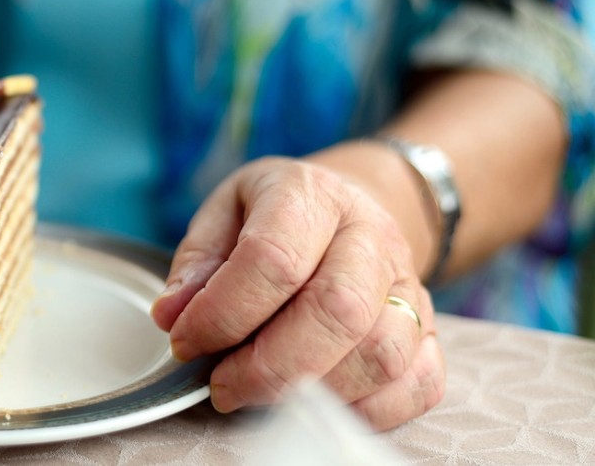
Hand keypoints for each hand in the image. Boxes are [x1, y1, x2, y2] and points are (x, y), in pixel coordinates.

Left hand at [150, 156, 444, 429]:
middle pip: (337, 312)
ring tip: (259, 393)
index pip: (273, 259)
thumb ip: (196, 263)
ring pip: (381, 354)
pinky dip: (365, 410)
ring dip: (312, 393)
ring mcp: (409, 282)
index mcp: (309, 193)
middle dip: (268, 366)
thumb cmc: (273, 216)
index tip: (186, 341)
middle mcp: (370, 234)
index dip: (222, 313)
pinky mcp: (429, 330)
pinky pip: (417, 384)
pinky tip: (315, 402)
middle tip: (222, 385)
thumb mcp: (222, 215)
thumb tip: (173, 315)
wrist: (348, 205)